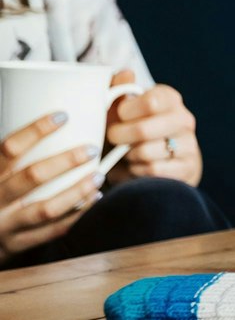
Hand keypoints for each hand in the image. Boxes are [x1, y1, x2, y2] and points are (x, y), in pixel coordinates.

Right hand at [0, 112, 101, 259]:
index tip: (63, 116)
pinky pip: (51, 231)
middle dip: (65, 161)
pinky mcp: (17, 244)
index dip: (35, 130)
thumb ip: (15, 156)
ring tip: (99, 177)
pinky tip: (93, 200)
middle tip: (91, 149)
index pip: (9, 149)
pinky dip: (75, 216)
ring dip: (77, 192)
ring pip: (45, 209)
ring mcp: (5, 224)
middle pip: (31, 177)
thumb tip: (51, 118)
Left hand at [104, 71, 201, 185]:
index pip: (151, 102)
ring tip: (126, 154)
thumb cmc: (131, 131)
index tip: (118, 115)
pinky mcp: (187, 168)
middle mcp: (183, 119)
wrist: (156, 162)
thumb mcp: (122, 110)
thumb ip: (118, 89)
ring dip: (127, 157)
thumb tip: (126, 74)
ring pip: (145, 153)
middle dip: (119, 137)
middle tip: (113, 138)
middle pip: (144, 130)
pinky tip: (136, 167)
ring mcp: (189, 144)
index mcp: (169, 98)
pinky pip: (152, 171)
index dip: (126, 111)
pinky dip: (137, 172)